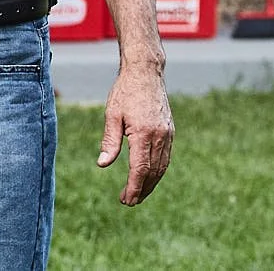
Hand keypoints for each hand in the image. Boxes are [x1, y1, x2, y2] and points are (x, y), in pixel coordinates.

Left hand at [96, 65, 173, 205]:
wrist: (146, 72)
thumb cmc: (125, 91)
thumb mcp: (112, 114)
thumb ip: (110, 141)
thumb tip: (103, 165)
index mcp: (144, 133)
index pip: (140, 169)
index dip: (133, 187)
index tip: (126, 200)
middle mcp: (160, 136)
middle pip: (153, 172)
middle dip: (142, 190)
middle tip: (129, 202)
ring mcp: (167, 133)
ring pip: (162, 166)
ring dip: (151, 183)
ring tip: (138, 193)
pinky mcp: (170, 131)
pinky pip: (166, 157)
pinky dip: (158, 170)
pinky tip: (149, 176)